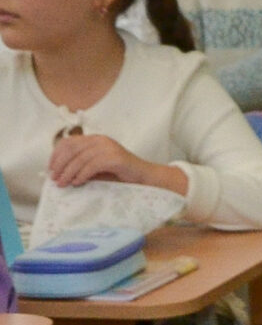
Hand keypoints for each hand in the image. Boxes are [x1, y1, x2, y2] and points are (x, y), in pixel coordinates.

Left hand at [47, 133, 182, 193]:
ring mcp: (108, 148)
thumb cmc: (122, 176)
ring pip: (80, 158)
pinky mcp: (115, 158)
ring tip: (64, 184)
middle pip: (71, 149)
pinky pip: (92, 165)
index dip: (56, 155)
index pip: (68, 142)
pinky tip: (78, 183)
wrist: (147, 179)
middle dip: (60, 165)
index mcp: (95, 139)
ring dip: (68, 172)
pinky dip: (82, 175)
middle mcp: (100, 140)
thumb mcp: (98, 168)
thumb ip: (82, 166)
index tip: (51, 169)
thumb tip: (60, 173)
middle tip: (55, 179)